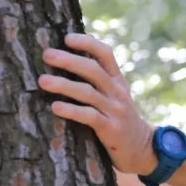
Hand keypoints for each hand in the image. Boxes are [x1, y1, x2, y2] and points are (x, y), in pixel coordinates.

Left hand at [38, 34, 157, 175]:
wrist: (143, 148)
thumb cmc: (119, 118)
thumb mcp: (115, 95)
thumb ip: (99, 80)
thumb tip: (68, 60)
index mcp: (117, 80)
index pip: (105, 54)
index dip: (87, 43)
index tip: (67, 38)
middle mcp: (117, 92)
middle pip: (93, 70)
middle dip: (69, 60)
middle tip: (47, 54)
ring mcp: (115, 110)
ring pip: (88, 92)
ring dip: (63, 85)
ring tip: (42, 81)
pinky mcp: (111, 129)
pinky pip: (89, 116)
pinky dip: (71, 110)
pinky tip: (55, 107)